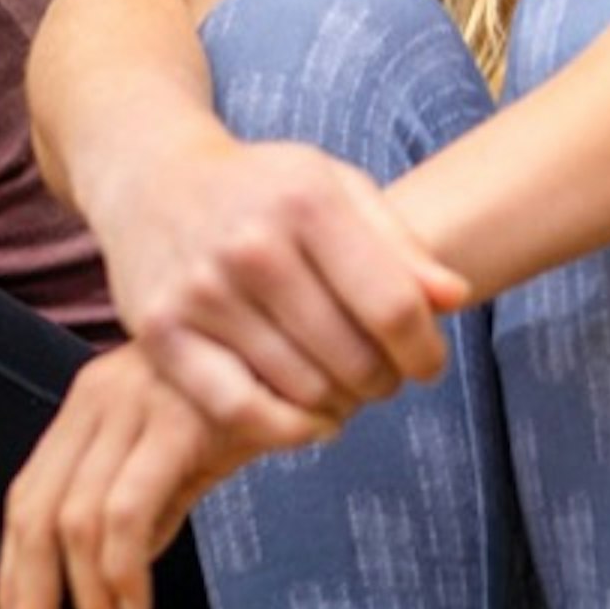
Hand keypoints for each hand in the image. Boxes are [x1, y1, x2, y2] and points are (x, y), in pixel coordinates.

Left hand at [0, 346, 258, 608]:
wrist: (314, 351)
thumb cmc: (251, 403)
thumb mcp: (176, 454)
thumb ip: (134, 506)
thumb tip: (96, 584)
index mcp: (91, 400)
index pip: (26, 496)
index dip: (13, 567)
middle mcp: (101, 394)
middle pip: (35, 510)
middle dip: (31, 590)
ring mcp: (137, 402)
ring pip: (76, 518)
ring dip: (86, 592)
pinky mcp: (177, 418)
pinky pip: (126, 510)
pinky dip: (121, 570)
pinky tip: (137, 603)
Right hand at [94, 130, 466, 441]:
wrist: (154, 178)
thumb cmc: (263, 188)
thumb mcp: (336, 187)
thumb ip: (400, 243)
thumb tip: (455, 298)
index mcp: (307, 199)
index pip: (393, 306)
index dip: (424, 350)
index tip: (428, 363)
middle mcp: (252, 245)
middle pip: (351, 356)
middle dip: (383, 380)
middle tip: (383, 378)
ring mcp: (201, 291)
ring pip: (301, 388)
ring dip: (339, 404)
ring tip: (346, 390)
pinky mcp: (161, 332)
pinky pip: (237, 409)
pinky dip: (285, 430)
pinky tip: (310, 421)